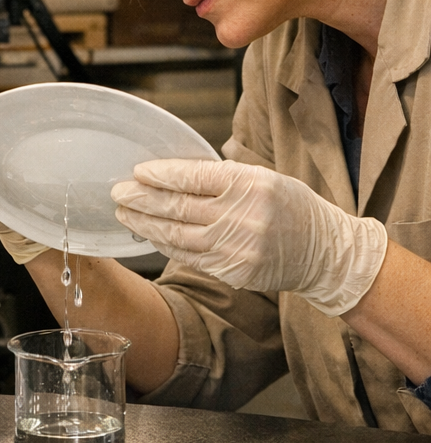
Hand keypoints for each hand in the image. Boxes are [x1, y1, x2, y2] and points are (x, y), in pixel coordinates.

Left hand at [111, 159, 387, 316]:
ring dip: (145, 223)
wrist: (325, 252)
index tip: (137, 171)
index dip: (160, 174)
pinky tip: (149, 234)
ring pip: (177, 234)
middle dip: (142, 198)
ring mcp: (237, 247)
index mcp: (249, 184)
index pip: (193, 176)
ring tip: (124, 213)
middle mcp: (242, 215)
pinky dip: (165, 243)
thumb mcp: (263, 176)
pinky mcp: (234, 271)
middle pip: (178, 206)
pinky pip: (189, 255)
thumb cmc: (289, 206)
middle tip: (118, 192)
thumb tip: (171, 171)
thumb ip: (220, 174)